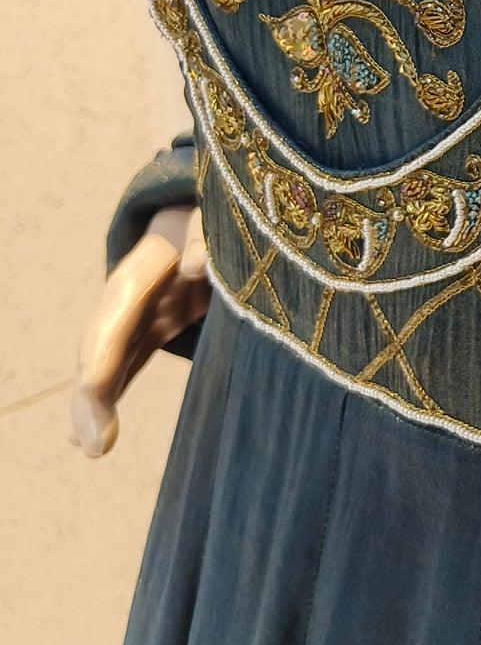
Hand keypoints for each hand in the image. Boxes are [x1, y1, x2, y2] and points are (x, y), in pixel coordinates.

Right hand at [71, 207, 208, 457]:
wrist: (220, 196)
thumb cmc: (224, 204)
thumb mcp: (220, 213)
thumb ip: (208, 234)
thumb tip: (195, 267)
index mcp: (148, 261)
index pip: (118, 310)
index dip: (102, 353)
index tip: (92, 392)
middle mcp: (134, 289)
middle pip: (103, 341)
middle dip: (93, 392)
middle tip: (94, 445)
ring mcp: (143, 306)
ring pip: (109, 358)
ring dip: (97, 404)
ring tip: (92, 448)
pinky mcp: (159, 319)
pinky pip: (127, 361)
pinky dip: (112, 395)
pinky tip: (94, 440)